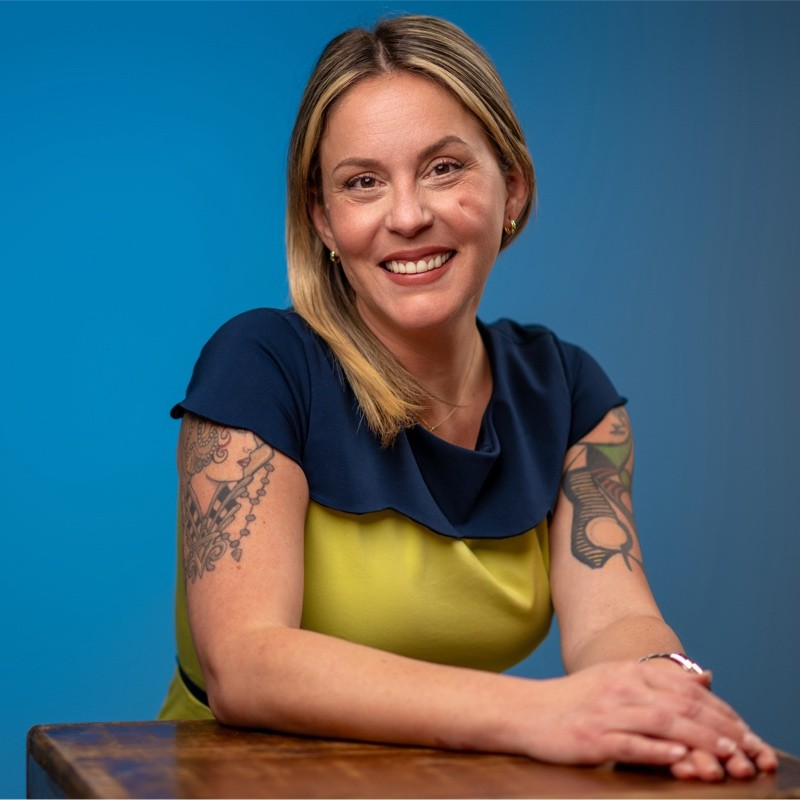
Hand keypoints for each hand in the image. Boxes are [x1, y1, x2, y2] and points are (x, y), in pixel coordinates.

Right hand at [513, 661, 775, 778]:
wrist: (526, 711)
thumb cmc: (573, 700)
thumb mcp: (616, 679)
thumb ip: (660, 681)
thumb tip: (705, 679)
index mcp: (628, 671)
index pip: (684, 688)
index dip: (718, 708)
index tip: (743, 729)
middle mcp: (620, 686)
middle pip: (680, 705)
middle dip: (718, 727)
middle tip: (744, 747)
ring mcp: (607, 712)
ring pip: (663, 724)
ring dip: (699, 741)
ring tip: (725, 756)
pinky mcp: (593, 738)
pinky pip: (631, 743)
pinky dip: (658, 751)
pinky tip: (679, 759)